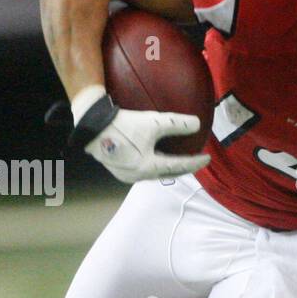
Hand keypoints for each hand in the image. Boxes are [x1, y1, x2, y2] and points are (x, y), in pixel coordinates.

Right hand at [71, 91, 209, 183]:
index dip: (195, 162)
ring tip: (175, 159)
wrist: (90, 125)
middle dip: (182, 168)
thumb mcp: (153, 122)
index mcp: (149, 167)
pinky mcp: (117, 168)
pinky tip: (153, 155)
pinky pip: (141, 168)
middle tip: (193, 160)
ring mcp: (126, 174)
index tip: (206, 158)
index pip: (179, 166)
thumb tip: (197, 124)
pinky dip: (152, 163)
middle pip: (167, 173)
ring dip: (166, 167)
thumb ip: (177, 124)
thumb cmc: (122, 124)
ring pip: (153, 173)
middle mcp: (138, 175)